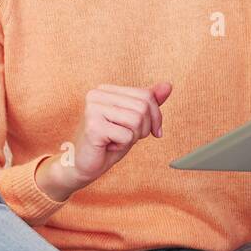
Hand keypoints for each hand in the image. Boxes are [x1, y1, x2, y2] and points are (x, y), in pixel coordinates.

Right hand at [49, 82, 173, 194]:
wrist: (83, 165)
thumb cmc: (108, 143)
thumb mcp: (133, 121)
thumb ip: (148, 103)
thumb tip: (168, 85)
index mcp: (105, 90)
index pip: (145, 95)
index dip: (156, 116)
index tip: (153, 131)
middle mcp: (96, 94)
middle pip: (142, 107)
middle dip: (143, 128)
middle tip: (127, 138)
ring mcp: (93, 109)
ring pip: (136, 120)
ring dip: (132, 137)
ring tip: (116, 140)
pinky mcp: (93, 126)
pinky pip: (126, 136)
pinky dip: (122, 146)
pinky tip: (108, 146)